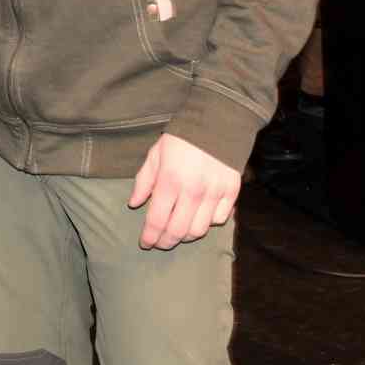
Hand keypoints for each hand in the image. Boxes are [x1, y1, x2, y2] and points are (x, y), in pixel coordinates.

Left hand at [127, 133, 240, 249]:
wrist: (217, 121)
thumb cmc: (181, 138)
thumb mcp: (156, 154)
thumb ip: (144, 181)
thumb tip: (134, 204)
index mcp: (170, 181)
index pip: (157, 220)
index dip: (150, 236)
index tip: (145, 243)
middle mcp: (192, 191)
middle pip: (177, 231)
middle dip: (165, 242)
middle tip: (160, 242)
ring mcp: (214, 193)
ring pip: (199, 230)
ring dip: (186, 236)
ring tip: (179, 232)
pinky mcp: (231, 192)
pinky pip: (219, 219)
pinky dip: (209, 223)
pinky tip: (201, 217)